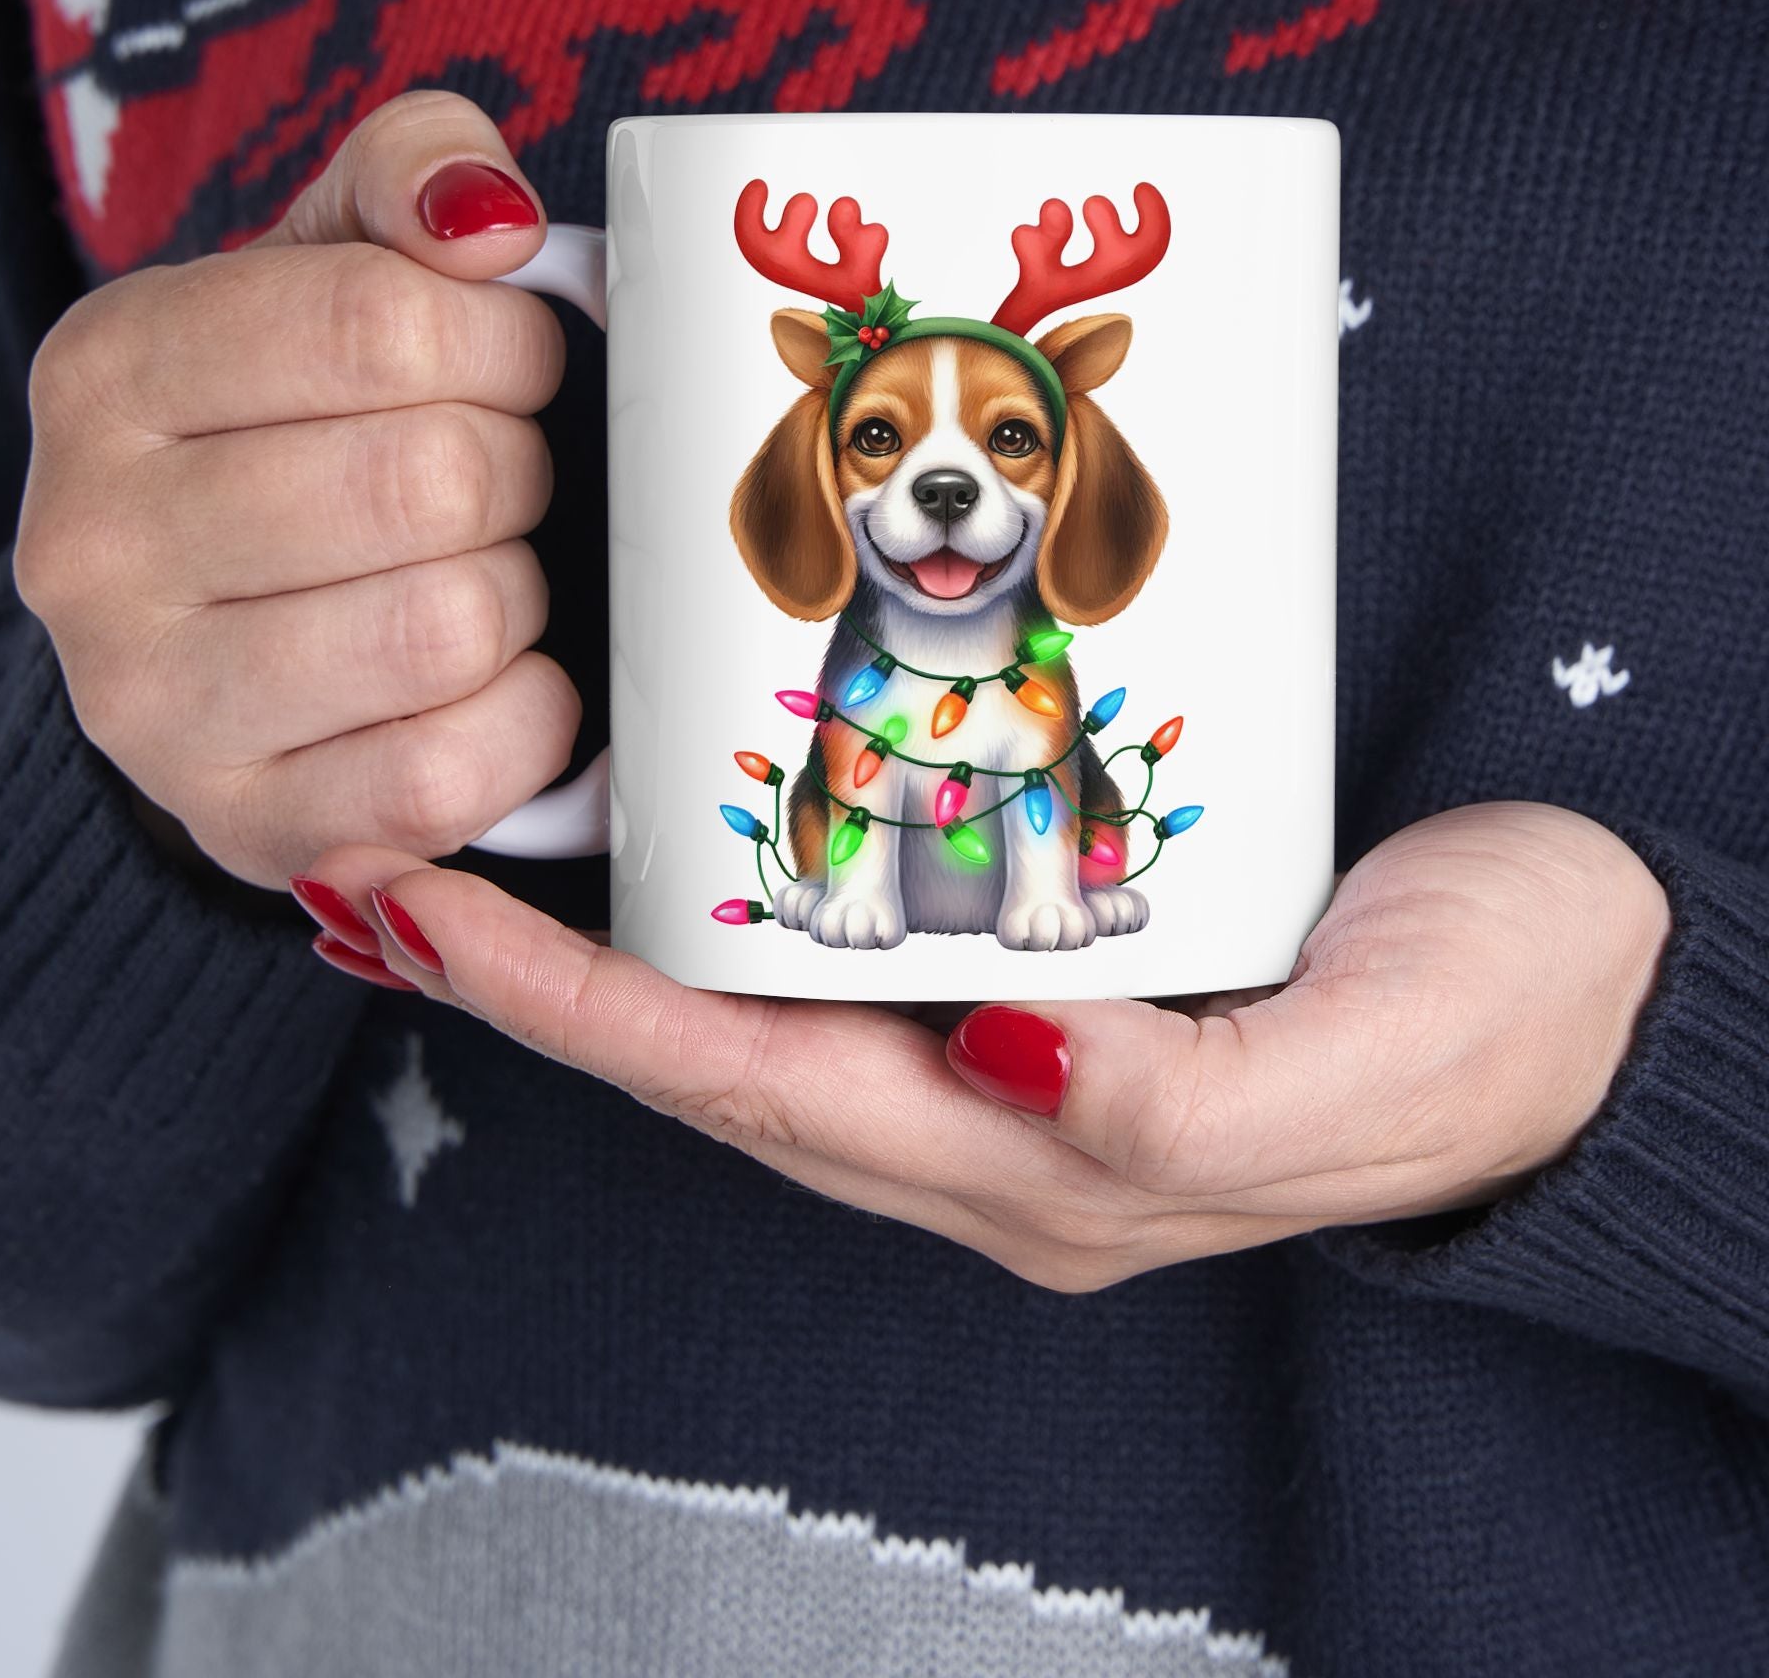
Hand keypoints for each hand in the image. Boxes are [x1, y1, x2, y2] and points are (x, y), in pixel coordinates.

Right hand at [15, 92, 577, 886]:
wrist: (210, 635)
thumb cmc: (299, 428)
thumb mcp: (329, 263)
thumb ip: (410, 176)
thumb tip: (490, 219)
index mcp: (106, 370)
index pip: (382, 323)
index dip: (505, 342)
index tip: (514, 364)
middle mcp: (90, 544)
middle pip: (430, 480)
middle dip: (516, 471)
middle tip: (500, 480)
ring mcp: (150, 708)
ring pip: (448, 627)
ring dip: (517, 595)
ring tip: (483, 574)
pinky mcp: (244, 828)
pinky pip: (451, 773)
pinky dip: (524, 720)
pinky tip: (497, 682)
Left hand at [298, 803, 1670, 1288]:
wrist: (1605, 984)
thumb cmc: (1501, 1023)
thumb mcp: (1367, 1069)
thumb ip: (1181, 1106)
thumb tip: (1006, 1058)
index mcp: (1045, 1167)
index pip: (751, 1088)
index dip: (575, 1011)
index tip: (420, 912)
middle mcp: (994, 1122)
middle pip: (715, 1056)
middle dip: (542, 977)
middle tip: (392, 854)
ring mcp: (1012, 1054)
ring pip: (765, 1006)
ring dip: (618, 941)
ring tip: (489, 838)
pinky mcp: (1056, 966)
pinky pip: (852, 947)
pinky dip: (742, 896)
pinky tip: (690, 831)